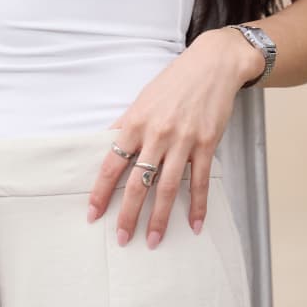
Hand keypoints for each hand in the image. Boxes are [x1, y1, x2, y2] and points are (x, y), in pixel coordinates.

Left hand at [87, 28, 262, 248]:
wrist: (212, 66)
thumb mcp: (142, 99)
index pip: (112, 164)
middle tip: (122, 238)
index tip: (93, 214)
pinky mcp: (206, 145)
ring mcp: (183, 141)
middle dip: (128, 215)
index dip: (101, 192)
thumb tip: (107, 144)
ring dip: (160, 218)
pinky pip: (200, 182)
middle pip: (138, 183)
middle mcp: (157, 135)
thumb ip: (125, 125)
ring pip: (167, 188)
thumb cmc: (175, 82)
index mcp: (136, 123)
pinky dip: (197, 206)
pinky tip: (194, 225)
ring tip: (154, 240)